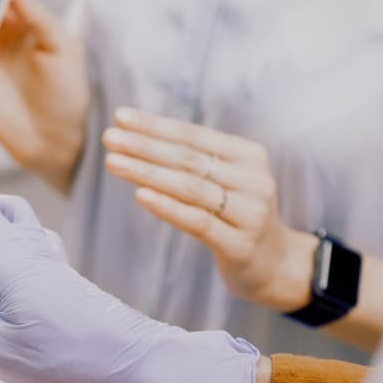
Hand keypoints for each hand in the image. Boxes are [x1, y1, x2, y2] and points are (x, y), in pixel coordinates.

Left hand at [103, 107, 316, 311]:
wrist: (273, 265)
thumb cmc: (237, 216)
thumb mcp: (224, 181)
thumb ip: (193, 162)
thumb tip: (137, 137)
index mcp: (249, 155)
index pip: (193, 135)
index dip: (155, 125)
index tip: (119, 116)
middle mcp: (253, 180)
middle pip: (189, 159)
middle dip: (145, 146)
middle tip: (108, 138)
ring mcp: (250, 214)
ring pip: (190, 188)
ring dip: (147, 173)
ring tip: (113, 163)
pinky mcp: (240, 245)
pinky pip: (198, 222)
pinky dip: (167, 207)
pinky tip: (140, 196)